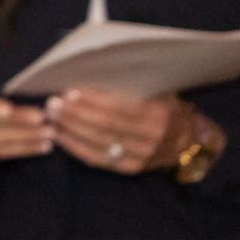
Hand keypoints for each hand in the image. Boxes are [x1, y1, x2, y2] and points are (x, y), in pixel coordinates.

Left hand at [44, 87, 206, 173]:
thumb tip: (91, 71)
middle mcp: (150, 137)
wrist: (187, 140)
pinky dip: (76, 148)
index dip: (93, 101)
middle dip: (76, 115)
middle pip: (106, 126)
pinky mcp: (131, 168)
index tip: (70, 92)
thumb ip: (130, 84)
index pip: (119, 107)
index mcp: (157, 113)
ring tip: (52, 117)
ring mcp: (141, 156)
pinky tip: (60, 136)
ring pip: (99, 143)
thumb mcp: (157, 89)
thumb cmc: (165, 106)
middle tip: (53, 104)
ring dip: (71, 130)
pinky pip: (99, 160)